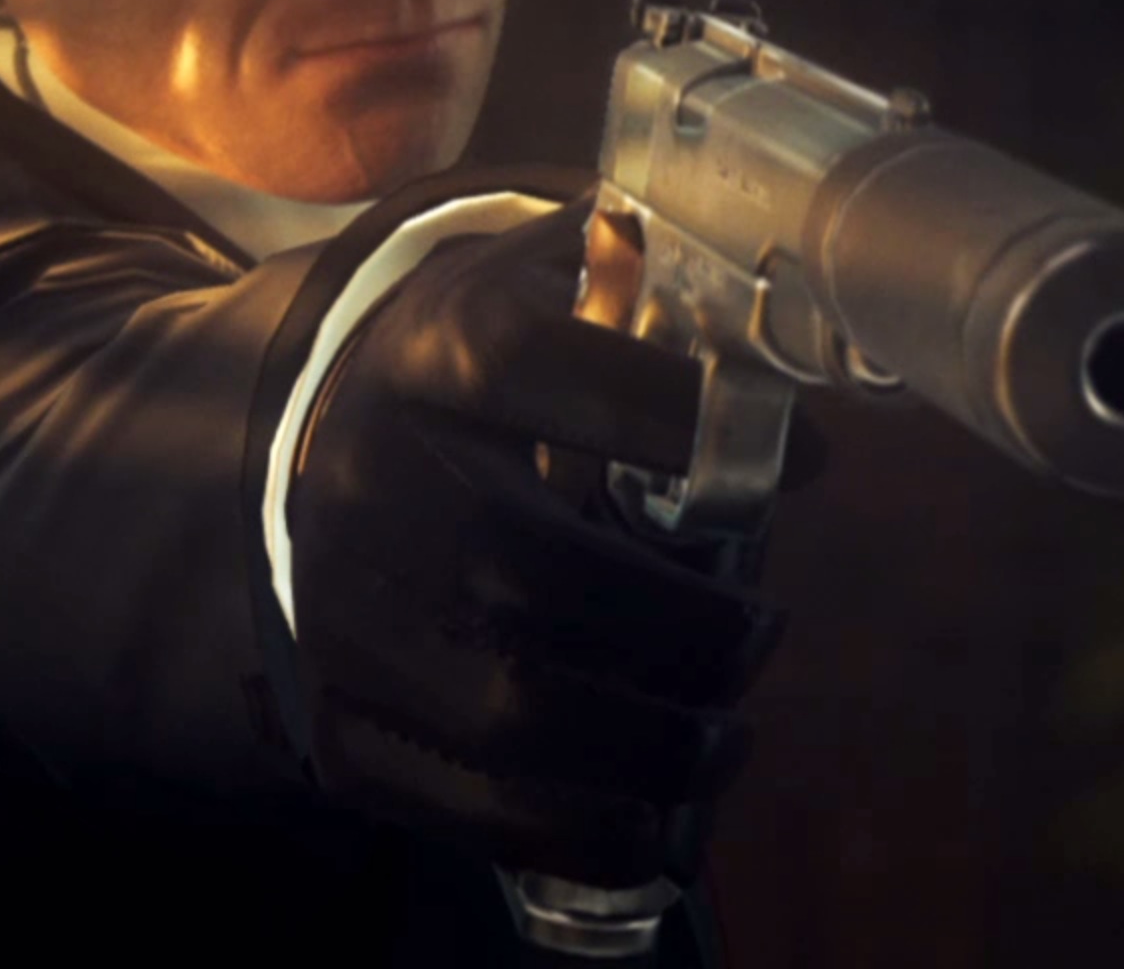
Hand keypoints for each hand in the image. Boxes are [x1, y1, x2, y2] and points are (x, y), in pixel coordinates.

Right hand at [285, 195, 787, 888]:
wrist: (315, 461)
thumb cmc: (487, 385)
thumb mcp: (541, 297)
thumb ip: (653, 292)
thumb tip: (809, 337)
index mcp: (424, 354)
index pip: (529, 367)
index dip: (677, 416)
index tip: (805, 460)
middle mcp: (362, 476)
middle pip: (528, 567)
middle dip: (685, 625)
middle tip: (765, 633)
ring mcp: (335, 609)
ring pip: (503, 706)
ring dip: (653, 745)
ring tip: (726, 740)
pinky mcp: (336, 722)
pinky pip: (466, 806)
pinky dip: (585, 832)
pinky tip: (659, 823)